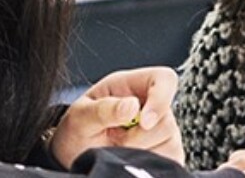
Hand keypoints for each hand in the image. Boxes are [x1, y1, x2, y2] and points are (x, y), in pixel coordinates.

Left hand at [51, 67, 182, 164]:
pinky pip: (170, 161)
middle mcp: (151, 106)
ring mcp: (161, 131)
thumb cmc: (77, 130)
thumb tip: (132, 106)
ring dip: (141, 153)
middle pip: (167, 120)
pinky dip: (149, 166)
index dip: (161, 98)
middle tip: (114, 139)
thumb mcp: (81, 117)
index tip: (143, 122)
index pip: (164, 79)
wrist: (74, 156)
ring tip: (118, 149)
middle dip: (139, 137)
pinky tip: (130, 160)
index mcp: (131, 85)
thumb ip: (104, 109)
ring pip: (170, 144)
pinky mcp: (166, 153)